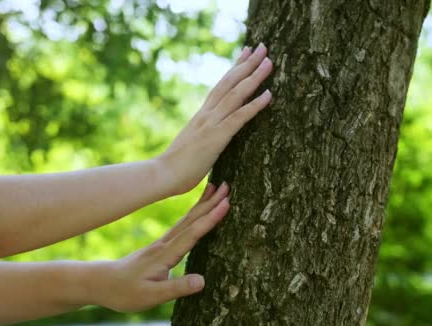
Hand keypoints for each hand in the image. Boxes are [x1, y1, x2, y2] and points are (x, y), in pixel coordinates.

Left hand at [94, 182, 229, 311]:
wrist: (101, 283)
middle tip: (227, 186)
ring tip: (214, 187)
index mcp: (165, 254)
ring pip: (186, 219)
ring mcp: (162, 243)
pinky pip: (182, 225)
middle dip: (210, 203)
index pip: (193, 233)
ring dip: (202, 203)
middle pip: (191, 220)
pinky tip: (197, 210)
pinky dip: (193, 214)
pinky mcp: (161, 246)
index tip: (226, 203)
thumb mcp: (151, 296)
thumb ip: (176, 288)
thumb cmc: (125, 293)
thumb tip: (202, 280)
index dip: (210, 218)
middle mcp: (165, 244)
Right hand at [157, 43, 272, 194]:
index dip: (234, 68)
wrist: (162, 174)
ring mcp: (211, 124)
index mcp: (202, 115)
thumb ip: (203, 136)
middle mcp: (207, 114)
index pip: (221, 85)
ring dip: (254, 77)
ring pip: (236, 94)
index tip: (246, 52)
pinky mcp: (217, 137)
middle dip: (247, 63)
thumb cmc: (177, 167)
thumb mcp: (193, 145)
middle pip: (230, 82)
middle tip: (262, 46)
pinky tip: (269, 94)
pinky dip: (255, 105)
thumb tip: (210, 136)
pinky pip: (239, 117)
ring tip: (269, 62)